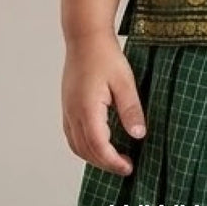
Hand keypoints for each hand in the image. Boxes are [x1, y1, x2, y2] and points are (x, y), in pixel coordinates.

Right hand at [61, 33, 146, 175]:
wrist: (85, 38)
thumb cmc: (105, 56)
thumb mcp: (125, 82)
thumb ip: (131, 110)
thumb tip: (138, 135)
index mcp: (87, 109)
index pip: (99, 146)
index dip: (113, 162)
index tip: (129, 167)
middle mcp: (73, 113)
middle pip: (86, 150)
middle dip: (105, 163)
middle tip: (126, 167)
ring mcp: (67, 110)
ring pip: (76, 145)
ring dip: (94, 157)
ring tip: (115, 159)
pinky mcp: (68, 106)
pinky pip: (72, 135)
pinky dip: (85, 147)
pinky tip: (100, 144)